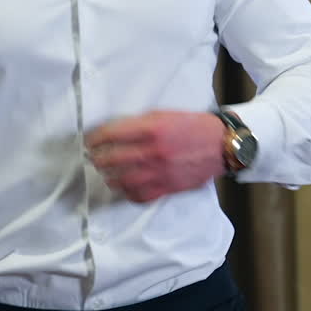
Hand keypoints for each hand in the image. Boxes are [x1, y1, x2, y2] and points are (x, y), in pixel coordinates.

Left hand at [85, 110, 226, 202]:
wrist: (222, 145)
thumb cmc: (193, 126)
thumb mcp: (163, 114)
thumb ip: (139, 124)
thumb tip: (113, 133)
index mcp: (151, 129)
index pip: (110, 135)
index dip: (94, 139)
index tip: (88, 140)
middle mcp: (153, 152)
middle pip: (111, 160)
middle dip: (97, 158)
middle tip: (93, 157)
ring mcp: (160, 173)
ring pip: (121, 181)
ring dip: (108, 177)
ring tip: (105, 172)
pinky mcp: (168, 188)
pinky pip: (139, 196)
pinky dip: (127, 193)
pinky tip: (123, 187)